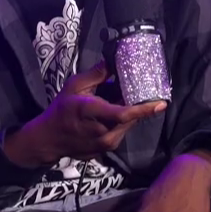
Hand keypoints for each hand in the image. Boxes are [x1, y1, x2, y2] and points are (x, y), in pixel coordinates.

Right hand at [5, 63, 166, 167]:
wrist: (48, 140)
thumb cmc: (61, 110)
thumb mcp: (74, 86)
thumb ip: (97, 74)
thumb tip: (115, 61)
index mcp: (93, 113)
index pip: (124, 114)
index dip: (144, 109)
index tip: (162, 103)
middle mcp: (103, 132)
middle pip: (130, 118)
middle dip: (136, 103)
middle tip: (139, 89)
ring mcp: (106, 145)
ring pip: (127, 125)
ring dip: (129, 112)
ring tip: (120, 100)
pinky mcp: (107, 150)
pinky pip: (121, 132)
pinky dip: (122, 122)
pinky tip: (113, 112)